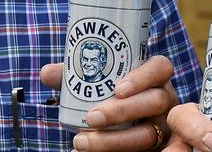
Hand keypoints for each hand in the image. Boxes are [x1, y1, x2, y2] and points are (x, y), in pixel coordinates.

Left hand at [40, 55, 178, 150]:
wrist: (124, 127)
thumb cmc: (110, 97)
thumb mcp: (97, 84)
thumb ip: (75, 75)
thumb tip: (47, 73)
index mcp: (154, 77)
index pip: (160, 68)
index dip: (143, 77)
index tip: (118, 88)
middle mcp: (164, 99)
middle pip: (155, 101)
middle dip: (122, 111)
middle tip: (92, 117)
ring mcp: (162, 126)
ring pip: (147, 134)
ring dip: (114, 140)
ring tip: (82, 142)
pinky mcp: (156, 148)